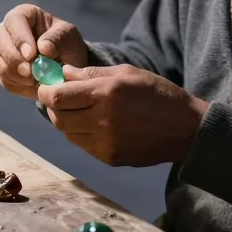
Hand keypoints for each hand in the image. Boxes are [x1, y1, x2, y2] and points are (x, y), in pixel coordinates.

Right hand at [0, 3, 87, 98]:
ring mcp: (1, 49)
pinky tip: (32, 87)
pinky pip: (2, 78)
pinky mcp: (2, 69)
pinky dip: (17, 85)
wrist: (66, 65)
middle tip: (29, 73)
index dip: (20, 38)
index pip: (15, 20)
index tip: (31, 55)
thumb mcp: (69, 38)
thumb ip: (57, 39)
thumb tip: (43, 47)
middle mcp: (8, 29)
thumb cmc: (67, 44)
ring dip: (14, 74)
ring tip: (35, 81)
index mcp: (25, 14)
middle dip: (13, 58)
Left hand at [36, 64, 208, 166]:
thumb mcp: (126, 72)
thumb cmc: (157, 94)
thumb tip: (63, 74)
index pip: (58, 97)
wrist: (185, 129)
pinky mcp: (109, 158)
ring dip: (66, 121)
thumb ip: (92, 73)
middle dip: (54, 106)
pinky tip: (92, 124)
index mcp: (105, 95)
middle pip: (58, 117)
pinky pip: (82, 145)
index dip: (47, 91)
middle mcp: (101, 121)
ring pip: (67, 133)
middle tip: (60, 98)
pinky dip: (80, 134)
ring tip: (77, 110)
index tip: (49, 86)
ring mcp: (105, 143)